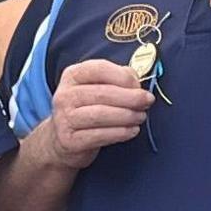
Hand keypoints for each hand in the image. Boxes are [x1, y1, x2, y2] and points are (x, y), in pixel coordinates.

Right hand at [26, 58, 155, 171]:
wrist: (63, 141)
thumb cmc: (87, 110)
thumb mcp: (96, 88)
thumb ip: (116, 79)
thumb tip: (136, 81)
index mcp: (72, 76)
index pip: (99, 69)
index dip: (123, 77)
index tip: (139, 86)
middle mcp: (65, 95)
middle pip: (102, 93)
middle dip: (130, 97)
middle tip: (147, 102)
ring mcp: (64, 118)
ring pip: (101, 114)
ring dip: (127, 116)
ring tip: (141, 117)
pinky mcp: (69, 140)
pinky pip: (99, 135)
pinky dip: (120, 133)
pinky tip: (132, 131)